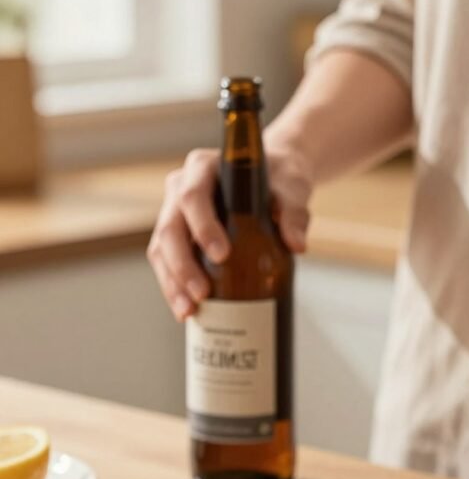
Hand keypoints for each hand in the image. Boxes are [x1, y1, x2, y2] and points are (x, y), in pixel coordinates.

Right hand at [147, 145, 312, 320]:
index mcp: (203, 167)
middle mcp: (181, 187)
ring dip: (173, 283)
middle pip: (170, 227)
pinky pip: (166, 262)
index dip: (203, 227)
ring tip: (189, 311)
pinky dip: (174, 287)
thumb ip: (294, 213)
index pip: (193, 196)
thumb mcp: (292, 189)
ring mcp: (174, 212)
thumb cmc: (280, 179)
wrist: (274, 180)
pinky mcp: (177, 236)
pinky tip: (186, 311)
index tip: (222, 255)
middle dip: (182, 265)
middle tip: (202, 294)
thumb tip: (297, 244)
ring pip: (161, 248)